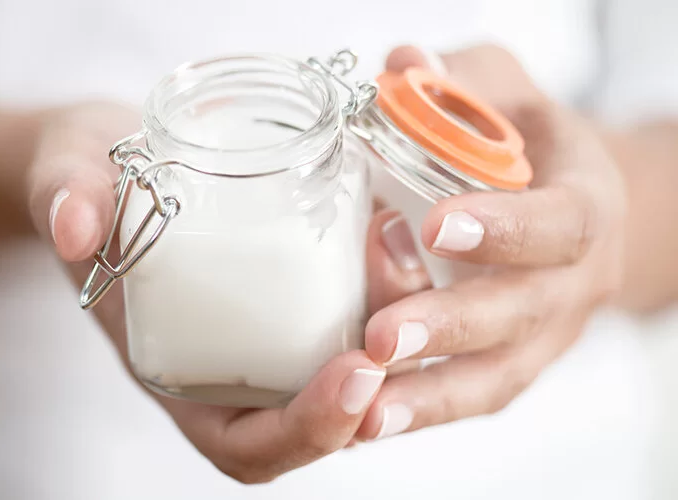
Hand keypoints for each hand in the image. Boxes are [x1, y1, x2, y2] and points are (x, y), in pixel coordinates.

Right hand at [25, 103, 385, 483]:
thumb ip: (65, 196)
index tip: (354, 375)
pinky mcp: (293, 286)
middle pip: (319, 418)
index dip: (307, 430)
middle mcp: (233, 364)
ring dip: (397, 338)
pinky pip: (354, 310)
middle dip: (373, 390)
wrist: (109, 156)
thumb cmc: (87, 179)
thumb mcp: (66, 177)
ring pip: (352, 368)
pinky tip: (393, 235)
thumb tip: (73, 225)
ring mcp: (268, 328)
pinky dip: (386, 289)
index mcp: (178, 372)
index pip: (247, 446)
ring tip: (405, 266)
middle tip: (403, 326)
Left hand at [356, 45, 625, 439]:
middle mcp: (570, 283)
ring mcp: (543, 335)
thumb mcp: (506, 93)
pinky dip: (421, 413)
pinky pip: (471, 398)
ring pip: (496, 377)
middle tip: (384, 337)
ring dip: (431, 397)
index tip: (438, 226)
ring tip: (366, 414)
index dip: (505, 229)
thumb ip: (460, 81)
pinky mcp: (511, 365)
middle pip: (522, 316)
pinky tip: (364, 424)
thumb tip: (402, 64)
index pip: (557, 224)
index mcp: (583, 207)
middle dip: (451, 327)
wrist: (567, 208)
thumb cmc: (529, 146)